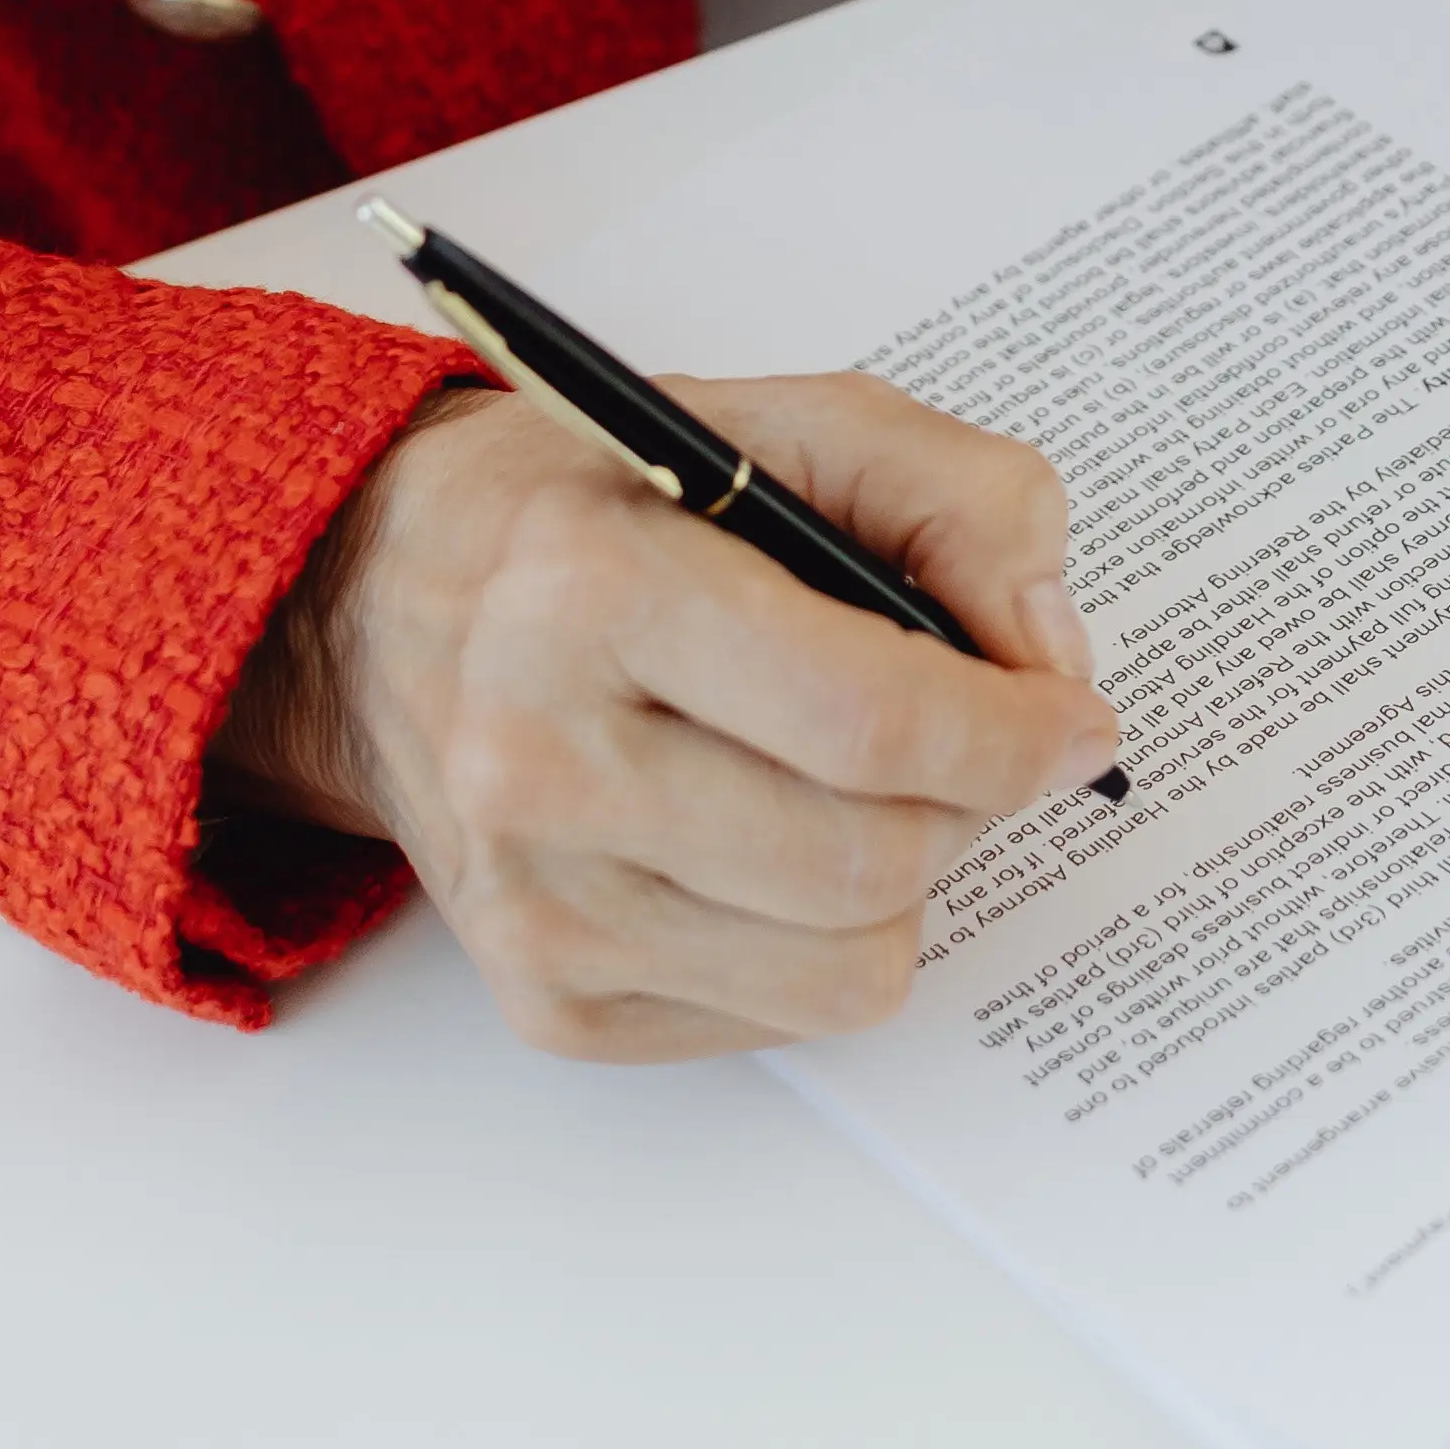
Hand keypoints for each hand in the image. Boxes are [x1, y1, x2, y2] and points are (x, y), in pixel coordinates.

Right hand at [227, 372, 1125, 1059]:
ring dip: (904, 883)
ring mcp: (534, 901)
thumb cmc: (592, 510)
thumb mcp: (781, 426)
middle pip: (870, 860)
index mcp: (593, 588)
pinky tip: (764, 845)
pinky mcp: (545, 1001)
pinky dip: (818, 942)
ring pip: (845, 969)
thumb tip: (1051, 658)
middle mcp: (540, 758)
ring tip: (854, 788)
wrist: (374, 604)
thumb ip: (958, 498)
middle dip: (968, 805)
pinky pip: (780, 1022)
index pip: (863, 716)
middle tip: (967, 745)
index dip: (1012, 734)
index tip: (1074, 722)